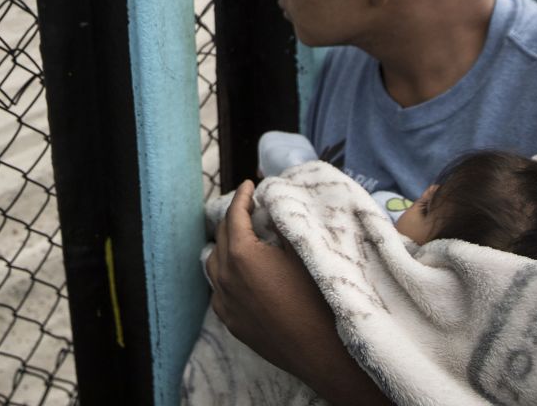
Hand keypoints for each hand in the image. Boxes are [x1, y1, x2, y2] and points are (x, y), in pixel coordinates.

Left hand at [205, 181, 391, 403]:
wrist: (321, 351)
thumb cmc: (317, 298)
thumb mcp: (303, 252)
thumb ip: (283, 226)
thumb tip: (274, 206)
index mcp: (241, 255)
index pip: (235, 216)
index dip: (242, 197)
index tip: (248, 185)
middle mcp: (225, 277)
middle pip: (222, 237)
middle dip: (234, 219)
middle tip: (247, 207)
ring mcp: (225, 303)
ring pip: (214, 265)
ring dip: (226, 246)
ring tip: (240, 236)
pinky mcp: (231, 322)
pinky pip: (219, 290)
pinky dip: (225, 273)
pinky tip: (238, 272)